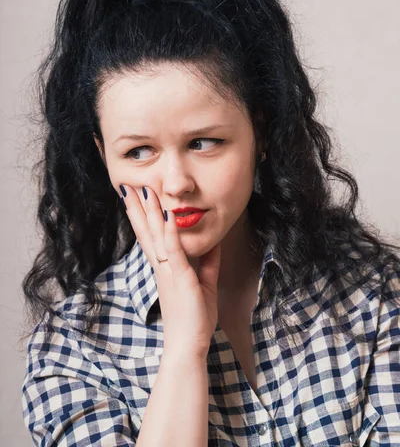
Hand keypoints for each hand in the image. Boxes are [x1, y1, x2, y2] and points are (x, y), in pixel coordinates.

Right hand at [120, 184, 221, 359]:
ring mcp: (169, 271)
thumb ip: (206, 261)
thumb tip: (211, 242)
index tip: (134, 195)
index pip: (149, 235)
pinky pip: (174, 251)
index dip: (141, 214)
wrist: (188, 346)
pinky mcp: (181, 277)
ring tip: (144, 189)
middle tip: (127, 184)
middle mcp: (161, 266)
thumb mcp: (203, 282)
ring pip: (156, 235)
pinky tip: (167, 215)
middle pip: (146, 230)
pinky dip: (170, 232)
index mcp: (164, 267)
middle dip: (137, 206)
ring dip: (150, 211)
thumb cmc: (193, 317)